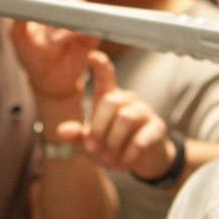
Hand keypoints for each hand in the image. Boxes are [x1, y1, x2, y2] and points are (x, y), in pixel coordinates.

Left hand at [11, 0, 99, 98]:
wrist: (50, 81)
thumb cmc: (32, 57)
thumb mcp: (17, 37)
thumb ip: (17, 18)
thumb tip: (22, 5)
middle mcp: (66, 2)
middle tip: (44, 18)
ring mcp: (80, 15)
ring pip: (76, 2)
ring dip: (63, 20)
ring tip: (54, 41)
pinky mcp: (92, 30)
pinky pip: (88, 21)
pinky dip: (75, 32)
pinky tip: (67, 43)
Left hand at [55, 51, 175, 179]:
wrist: (141, 162)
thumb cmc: (112, 146)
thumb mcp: (90, 143)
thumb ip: (77, 135)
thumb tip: (61, 131)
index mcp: (108, 98)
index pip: (105, 76)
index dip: (100, 65)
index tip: (92, 56)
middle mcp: (127, 100)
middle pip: (110, 101)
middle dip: (98, 127)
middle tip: (92, 147)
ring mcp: (144, 112)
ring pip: (125, 118)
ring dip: (113, 141)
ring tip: (110, 157)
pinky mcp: (157, 128)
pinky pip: (142, 137)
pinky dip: (130, 153)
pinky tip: (126, 161)